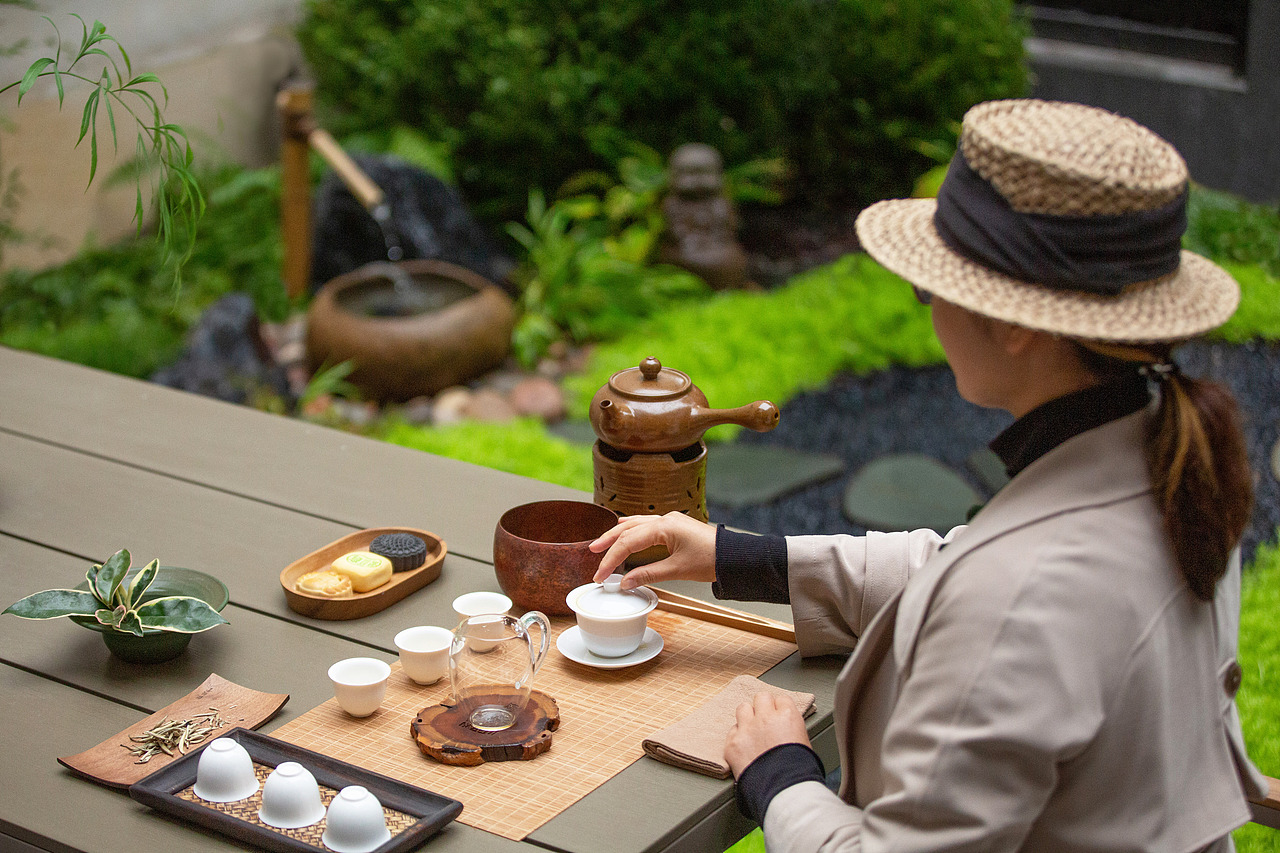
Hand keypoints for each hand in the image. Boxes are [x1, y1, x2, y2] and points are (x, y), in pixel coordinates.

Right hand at [588, 512, 716, 587]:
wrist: (734, 556)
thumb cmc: (710, 560)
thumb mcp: (676, 570)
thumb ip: (647, 575)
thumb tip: (625, 582)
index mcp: (663, 527)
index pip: (628, 542)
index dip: (611, 559)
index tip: (601, 575)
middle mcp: (664, 519)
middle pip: (628, 528)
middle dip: (609, 541)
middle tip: (592, 552)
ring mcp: (670, 521)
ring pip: (636, 524)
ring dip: (618, 534)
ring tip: (602, 543)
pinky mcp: (674, 526)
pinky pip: (647, 525)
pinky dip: (632, 531)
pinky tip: (626, 532)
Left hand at [725, 692, 811, 777]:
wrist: (782, 791)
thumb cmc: (798, 772)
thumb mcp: (804, 743)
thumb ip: (792, 729)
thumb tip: (786, 729)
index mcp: (787, 716)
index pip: (781, 699)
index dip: (780, 709)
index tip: (779, 716)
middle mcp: (765, 718)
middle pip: (761, 697)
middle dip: (763, 707)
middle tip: (765, 720)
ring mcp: (747, 730)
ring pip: (742, 708)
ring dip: (747, 717)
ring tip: (752, 730)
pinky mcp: (732, 744)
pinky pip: (732, 731)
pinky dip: (737, 737)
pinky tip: (744, 747)